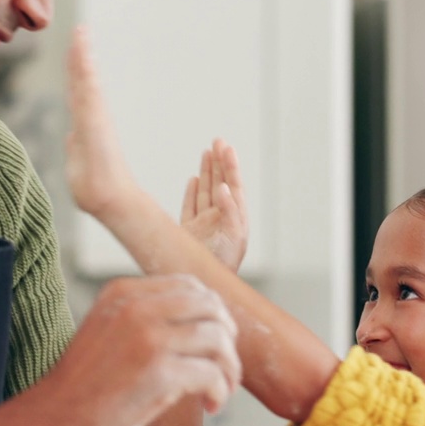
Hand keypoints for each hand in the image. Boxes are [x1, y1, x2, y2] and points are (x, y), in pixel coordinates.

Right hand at [41, 275, 240, 425]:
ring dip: (229, 367)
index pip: (189, 285)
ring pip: (217, 337)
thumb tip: (200, 322)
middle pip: (210, 306)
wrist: (55, 418)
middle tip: (225, 366)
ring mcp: (149, 337)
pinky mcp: (159, 372)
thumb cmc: (85, 384)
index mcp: (123, 292)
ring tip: (219, 390)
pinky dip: (220, 390)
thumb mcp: (108, 329)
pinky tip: (210, 404)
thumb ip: (143, 317)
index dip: (213, 311)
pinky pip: (212, 373)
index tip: (216, 339)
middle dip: (228, 337)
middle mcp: (137, 307)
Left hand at [65, 27, 138, 218]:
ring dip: (83, 54)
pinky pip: (89, 87)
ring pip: (86, 79)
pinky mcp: (95, 118)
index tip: (74, 50)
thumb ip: (75, 147)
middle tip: (80, 30)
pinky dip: (85, 67)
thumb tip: (72, 138)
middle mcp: (91, 116)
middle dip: (80, 55)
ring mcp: (94, 116)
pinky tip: (83, 50)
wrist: (108, 199)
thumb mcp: (78, 162)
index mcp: (85, 125)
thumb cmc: (94, 188)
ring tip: (81, 32)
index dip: (75, 71)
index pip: (77, 92)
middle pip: (82, 80)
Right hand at [180, 139, 247, 271]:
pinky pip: (191, 207)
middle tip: (217, 141)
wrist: (202, 284)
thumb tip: (222, 188)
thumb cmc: (221, 265)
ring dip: (207, 173)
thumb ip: (229, 210)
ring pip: (206, 192)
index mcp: (235, 219)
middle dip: (219, 163)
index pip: (233, 186)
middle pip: (221, 184)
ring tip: (207, 153)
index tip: (225, 148)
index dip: (230, 166)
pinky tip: (194, 180)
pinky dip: (192, 192)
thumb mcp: (232, 236)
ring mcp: (204, 225)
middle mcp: (220, 219)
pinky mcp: (189, 232)